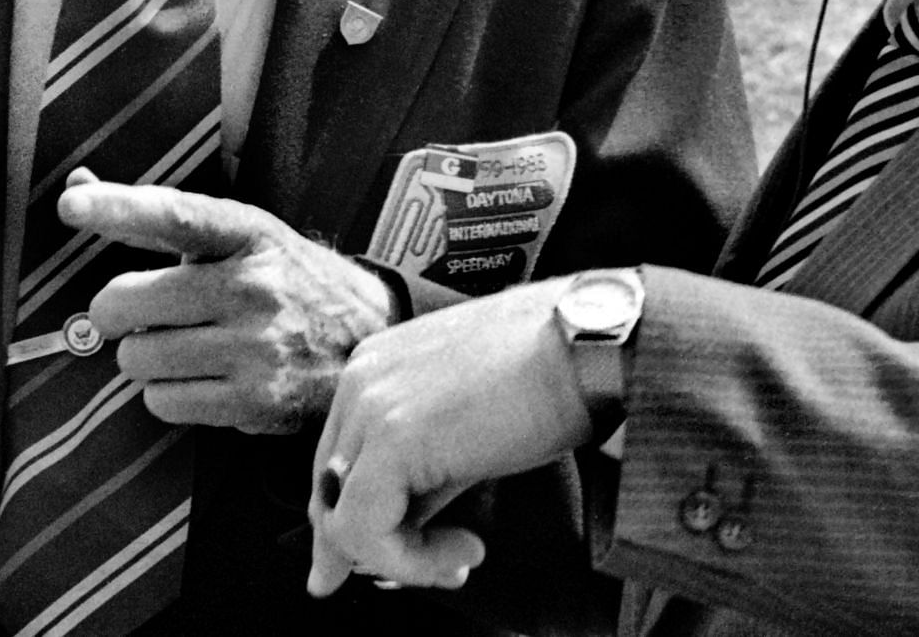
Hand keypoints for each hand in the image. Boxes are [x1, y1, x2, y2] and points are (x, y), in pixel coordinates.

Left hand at [62, 176, 397, 434]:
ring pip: (136, 360)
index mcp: (249, 233)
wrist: (370, 338)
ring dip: (146, 357)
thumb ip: (156, 217)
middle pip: (126, 303)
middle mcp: (252, 286)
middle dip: (118, 312)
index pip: (175, 216)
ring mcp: (255, 348)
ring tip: (187, 346)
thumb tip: (79, 188)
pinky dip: (168, 394)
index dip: (118, 207)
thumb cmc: (286, 279)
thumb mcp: (241, 234)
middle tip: (145, 313)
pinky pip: (162, 402)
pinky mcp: (255, 402)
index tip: (72, 203)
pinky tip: (204, 377)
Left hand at [306, 278, 590, 596]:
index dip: (355, 520)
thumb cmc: (549, 374)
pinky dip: (410, 561)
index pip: (337, 461)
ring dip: (402, 559)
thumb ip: (423, 468)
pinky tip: (465, 550)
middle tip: (434, 572)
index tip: (390, 560)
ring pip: (343, 518)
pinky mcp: (392, 440)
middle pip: (330, 491)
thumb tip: (403, 531)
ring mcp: (371, 406)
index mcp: (376, 365)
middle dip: (371, 548)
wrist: (588, 345)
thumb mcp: (466, 422)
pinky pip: (366, 530)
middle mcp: (362, 379)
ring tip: (463, 558)